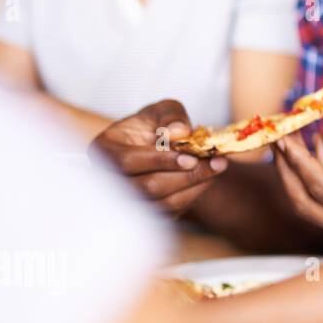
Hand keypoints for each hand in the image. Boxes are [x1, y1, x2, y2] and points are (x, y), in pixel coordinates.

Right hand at [91, 100, 227, 216]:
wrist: (160, 145)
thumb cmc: (156, 124)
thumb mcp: (162, 110)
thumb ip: (171, 116)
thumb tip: (179, 132)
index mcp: (104, 150)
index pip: (128, 162)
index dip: (160, 161)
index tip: (191, 157)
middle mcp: (109, 180)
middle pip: (146, 187)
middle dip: (186, 175)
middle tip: (218, 162)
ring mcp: (126, 200)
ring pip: (160, 203)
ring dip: (194, 186)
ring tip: (218, 167)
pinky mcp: (146, 213)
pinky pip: (170, 212)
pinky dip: (192, 196)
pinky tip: (207, 178)